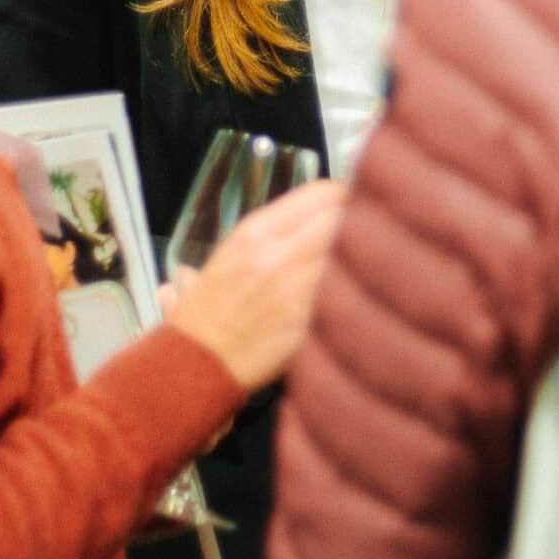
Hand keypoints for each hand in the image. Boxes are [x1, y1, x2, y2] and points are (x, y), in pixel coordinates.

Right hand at [165, 179, 342, 393]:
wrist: (196, 365)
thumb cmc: (204, 316)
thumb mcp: (223, 259)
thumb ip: (262, 235)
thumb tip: (296, 217)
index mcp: (254, 233)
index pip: (320, 193)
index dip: (341, 196)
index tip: (349, 203)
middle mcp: (278, 255)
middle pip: (343, 217)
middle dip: (358, 221)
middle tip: (362, 231)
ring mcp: (298, 290)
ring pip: (352, 255)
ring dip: (359, 258)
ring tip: (360, 264)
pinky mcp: (312, 323)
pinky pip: (348, 294)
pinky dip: (355, 291)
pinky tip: (354, 295)